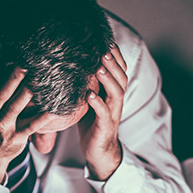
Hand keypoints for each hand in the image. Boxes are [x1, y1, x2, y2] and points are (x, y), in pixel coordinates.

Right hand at [0, 49, 53, 183]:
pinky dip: (42, 118)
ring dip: (27, 93)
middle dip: (12, 77)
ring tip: (39, 78)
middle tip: (25, 61)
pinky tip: (52, 108)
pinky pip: (31, 126)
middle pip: (0, 93)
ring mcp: (1, 127)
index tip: (1, 44)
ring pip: (15, 108)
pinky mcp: (15, 139)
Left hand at [79, 45, 127, 180]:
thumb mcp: (89, 100)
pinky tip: (90, 95)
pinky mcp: (105, 126)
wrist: (98, 151)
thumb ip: (87, 84)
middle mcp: (116, 101)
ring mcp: (112, 113)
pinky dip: (98, 103)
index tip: (107, 42)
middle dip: (113, 64)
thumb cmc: (92, 124)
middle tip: (104, 51)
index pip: (119, 71)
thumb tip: (71, 64)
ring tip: (99, 69)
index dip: (116, 57)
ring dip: (108, 80)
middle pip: (121, 78)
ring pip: (116, 93)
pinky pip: (104, 113)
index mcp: (113, 93)